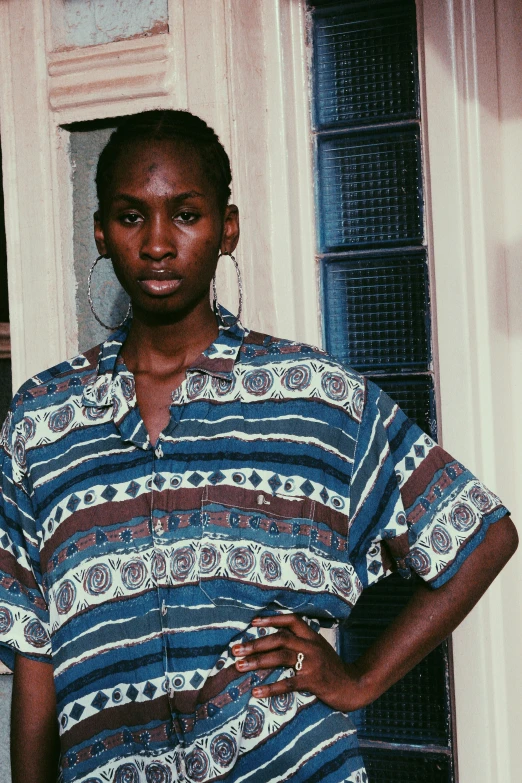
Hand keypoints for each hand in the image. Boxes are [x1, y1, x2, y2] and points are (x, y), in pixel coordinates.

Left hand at [232, 614, 372, 712]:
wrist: (354, 685)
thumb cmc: (333, 668)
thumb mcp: (319, 648)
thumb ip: (302, 642)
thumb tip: (277, 640)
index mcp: (312, 636)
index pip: (290, 621)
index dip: (271, 620)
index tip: (253, 623)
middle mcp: (311, 646)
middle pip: (280, 639)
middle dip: (256, 643)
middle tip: (236, 649)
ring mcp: (312, 663)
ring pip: (281, 657)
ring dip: (257, 661)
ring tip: (240, 666)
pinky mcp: (312, 681)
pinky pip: (288, 683)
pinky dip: (270, 687)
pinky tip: (256, 691)